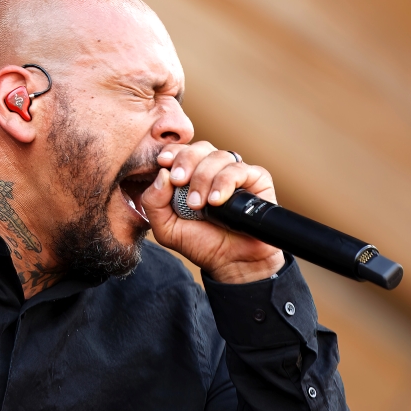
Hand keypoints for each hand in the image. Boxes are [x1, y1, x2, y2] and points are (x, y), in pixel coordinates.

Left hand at [140, 142, 284, 283]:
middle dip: (186, 161)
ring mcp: (235, 173)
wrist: (231, 262)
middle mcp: (213, 170)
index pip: (180, 151)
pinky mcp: (256, 180)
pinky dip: (225, 183)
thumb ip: (154, 202)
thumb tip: (162, 174)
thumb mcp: (166, 227)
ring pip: (219, 156)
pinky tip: (216, 201)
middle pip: (199, 148)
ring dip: (204, 178)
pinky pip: (240, 170)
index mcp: (190, 175)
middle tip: (179, 182)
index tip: (163, 162)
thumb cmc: (201, 242)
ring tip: (199, 204)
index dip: (172, 152)